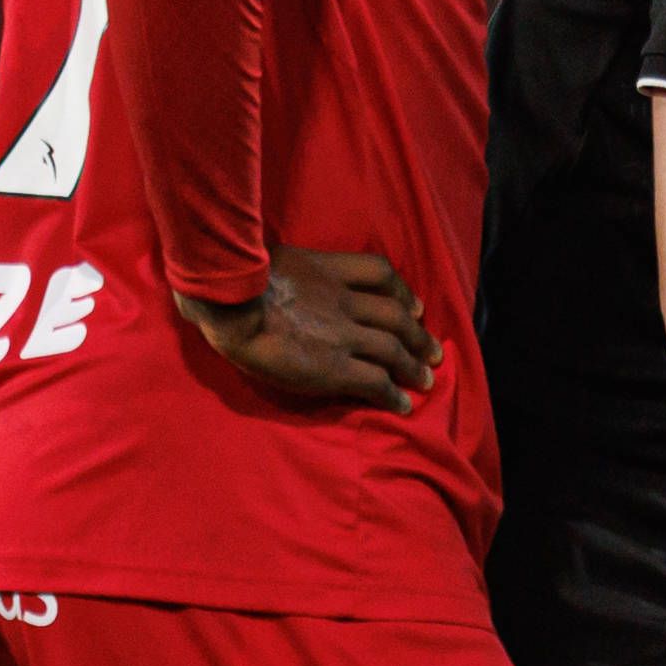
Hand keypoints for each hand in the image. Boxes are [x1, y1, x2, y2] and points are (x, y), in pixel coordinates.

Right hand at [180, 252, 435, 411]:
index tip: (414, 306)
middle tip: (433, 351)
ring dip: (413, 366)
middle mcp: (344, 302)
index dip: (402, 291)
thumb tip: (288, 274)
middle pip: (395, 316)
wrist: (232, 308)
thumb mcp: (271, 259)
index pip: (378, 273)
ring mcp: (343, 335)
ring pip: (393, 349)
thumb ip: (291, 270)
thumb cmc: (237, 284)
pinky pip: (375, 381)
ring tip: (426, 380)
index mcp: (328, 272)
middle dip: (418, 336)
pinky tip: (401, 405)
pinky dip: (392, 394)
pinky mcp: (335, 368)